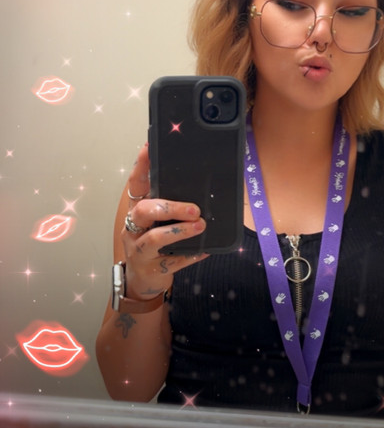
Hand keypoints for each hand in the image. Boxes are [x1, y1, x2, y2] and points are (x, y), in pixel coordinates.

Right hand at [121, 144, 208, 300]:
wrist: (143, 280)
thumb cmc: (154, 244)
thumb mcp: (158, 221)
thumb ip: (171, 202)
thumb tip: (201, 183)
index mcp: (137, 210)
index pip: (136, 183)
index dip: (141, 165)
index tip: (149, 146)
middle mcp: (134, 227)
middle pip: (144, 210)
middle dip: (170, 207)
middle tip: (194, 209)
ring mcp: (139, 249)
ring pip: (154, 238)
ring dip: (180, 231)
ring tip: (200, 226)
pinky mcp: (151, 268)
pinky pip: (172, 261)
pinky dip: (191, 255)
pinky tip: (205, 250)